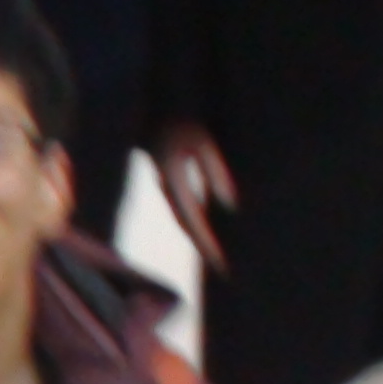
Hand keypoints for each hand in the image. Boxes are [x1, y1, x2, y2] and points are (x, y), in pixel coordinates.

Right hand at [153, 123, 237, 272]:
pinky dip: (196, 226)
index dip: (208, 245)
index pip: (194, 223)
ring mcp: (166, 189)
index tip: (222, 265)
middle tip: (225, 270)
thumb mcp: (202, 142)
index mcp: (175, 183)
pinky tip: (207, 232)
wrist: (153, 113)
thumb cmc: (181, 123)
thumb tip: (230, 204)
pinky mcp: (169, 185)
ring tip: (217, 257)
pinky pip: (183, 212)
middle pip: (188, 229)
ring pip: (184, 223)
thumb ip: (214, 172)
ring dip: (200, 240)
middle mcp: (168, 191)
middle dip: (206, 249)